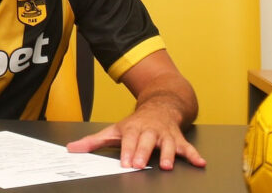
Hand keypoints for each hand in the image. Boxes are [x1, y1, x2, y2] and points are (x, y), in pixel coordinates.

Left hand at [66, 106, 205, 169]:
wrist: (160, 105)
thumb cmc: (135, 123)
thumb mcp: (113, 130)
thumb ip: (93, 141)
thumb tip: (71, 148)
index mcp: (133, 129)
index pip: (129, 141)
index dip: (127, 150)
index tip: (125, 162)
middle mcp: (149, 131)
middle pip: (146, 142)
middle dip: (143, 153)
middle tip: (140, 164)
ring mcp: (164, 134)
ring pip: (166, 144)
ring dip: (167, 154)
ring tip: (167, 165)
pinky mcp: (177, 138)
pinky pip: (187, 147)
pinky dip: (194, 154)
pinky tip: (200, 162)